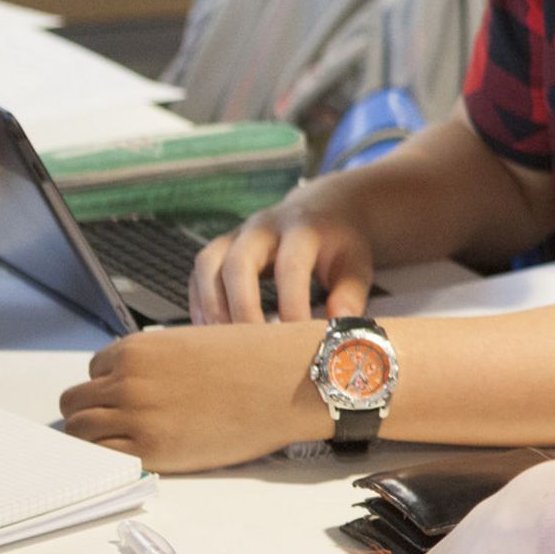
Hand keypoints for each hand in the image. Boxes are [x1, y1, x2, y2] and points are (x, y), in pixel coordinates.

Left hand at [59, 324, 328, 471]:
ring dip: (95, 438)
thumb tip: (142, 381)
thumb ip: (157, 362)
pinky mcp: (150, 449)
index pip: (94, 370)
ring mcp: (134, 416)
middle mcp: (126, 380)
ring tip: (127, 444)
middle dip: (92, 412)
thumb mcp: (193, 344)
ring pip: (79, 432)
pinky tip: (134, 458)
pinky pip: (102, 459)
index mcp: (136, 349)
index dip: (110, 385)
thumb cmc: (255, 361)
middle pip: (75, 403)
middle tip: (119, 425)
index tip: (129, 398)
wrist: (286, 381)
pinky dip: (108, 460)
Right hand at [189, 198, 375, 324]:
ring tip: (224, 342)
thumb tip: (336, 336)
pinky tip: (209, 331)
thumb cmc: (341, 245)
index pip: (291, 266)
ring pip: (209, 263)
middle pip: (238, 262)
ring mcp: (238, 234)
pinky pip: (199, 272)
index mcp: (303, 229)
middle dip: (242, 306)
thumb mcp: (355, 266)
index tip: (295, 335)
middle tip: (251, 344)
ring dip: (212, 304)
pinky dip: (200, 301)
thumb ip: (349, 297)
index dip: (291, 302)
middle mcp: (264, 226)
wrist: (324, 209)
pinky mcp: (222, 246)